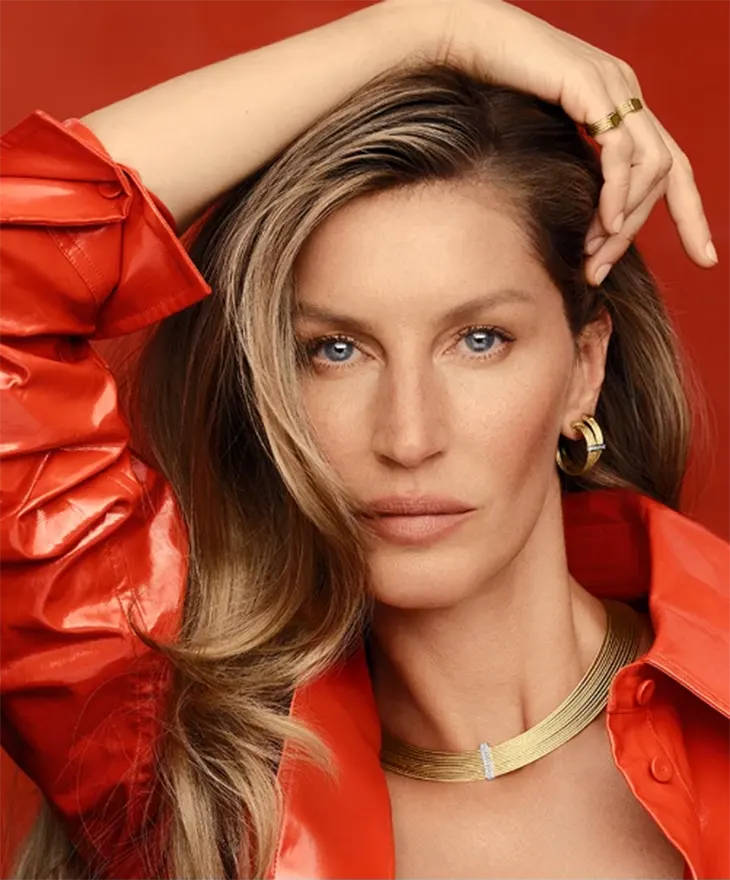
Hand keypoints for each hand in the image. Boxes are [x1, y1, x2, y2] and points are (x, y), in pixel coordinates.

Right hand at [395, 0, 715, 283]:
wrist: (461, 41)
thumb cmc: (486, 92)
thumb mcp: (540, 139)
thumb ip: (569, 168)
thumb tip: (582, 222)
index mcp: (620, 105)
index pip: (672, 164)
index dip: (692, 214)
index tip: (705, 257)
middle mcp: (626, 92)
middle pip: (666, 172)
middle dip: (641, 231)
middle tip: (601, 270)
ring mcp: (613, 84)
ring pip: (652, 165)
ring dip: (627, 220)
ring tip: (596, 253)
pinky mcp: (591, 84)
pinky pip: (620, 148)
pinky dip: (618, 190)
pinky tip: (606, 222)